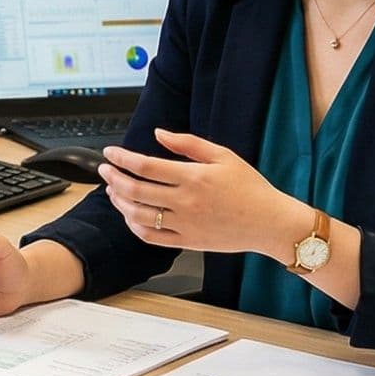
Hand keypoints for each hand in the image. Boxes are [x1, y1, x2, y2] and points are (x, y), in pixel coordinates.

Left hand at [99, 129, 310, 257]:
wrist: (269, 223)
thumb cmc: (250, 187)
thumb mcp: (223, 156)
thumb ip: (188, 143)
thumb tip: (158, 133)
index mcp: (193, 177)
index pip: (145, 166)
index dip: (122, 158)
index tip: (110, 152)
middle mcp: (185, 202)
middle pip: (135, 190)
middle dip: (113, 178)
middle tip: (104, 170)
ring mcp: (184, 224)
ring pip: (138, 215)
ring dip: (119, 202)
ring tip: (113, 190)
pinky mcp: (187, 242)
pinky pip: (151, 237)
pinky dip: (134, 225)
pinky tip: (129, 215)